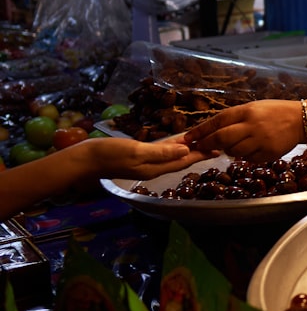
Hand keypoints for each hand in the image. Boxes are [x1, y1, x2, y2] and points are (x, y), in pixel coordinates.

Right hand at [97, 136, 212, 179]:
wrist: (85, 159)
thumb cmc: (109, 154)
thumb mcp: (137, 152)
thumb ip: (161, 152)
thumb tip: (186, 150)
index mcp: (156, 168)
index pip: (184, 160)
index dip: (201, 154)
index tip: (218, 149)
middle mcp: (154, 167)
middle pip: (181, 159)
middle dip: (199, 153)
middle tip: (216, 146)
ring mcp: (146, 163)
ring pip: (172, 156)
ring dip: (188, 150)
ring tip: (202, 144)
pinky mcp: (138, 157)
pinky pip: (161, 153)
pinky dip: (172, 148)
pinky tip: (177, 143)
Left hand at [184, 99, 302, 162]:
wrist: (301, 120)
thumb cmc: (274, 112)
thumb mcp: (253, 108)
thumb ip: (235, 119)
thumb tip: (212, 132)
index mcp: (247, 111)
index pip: (218, 121)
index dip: (201, 130)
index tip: (188, 137)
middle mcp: (252, 126)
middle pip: (222, 138)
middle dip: (207, 143)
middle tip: (199, 147)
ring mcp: (260, 141)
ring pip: (233, 151)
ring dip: (228, 150)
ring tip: (233, 146)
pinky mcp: (268, 153)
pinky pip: (248, 158)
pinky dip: (245, 156)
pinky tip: (251, 149)